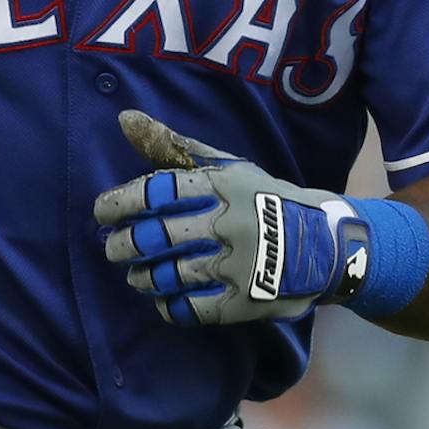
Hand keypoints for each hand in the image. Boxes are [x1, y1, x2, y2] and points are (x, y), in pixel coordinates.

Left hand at [93, 110, 371, 326]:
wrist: (327, 244)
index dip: (120, 202)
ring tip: (135, 274)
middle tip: (112, 249)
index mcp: (223, 185)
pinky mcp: (245, 302)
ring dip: (141, 277)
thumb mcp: (228, 168)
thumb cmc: (264, 200)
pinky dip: (168, 306)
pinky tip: (163, 299)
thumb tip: (123, 119)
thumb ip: (174, 148)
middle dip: (122, 245)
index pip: (157, 190)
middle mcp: (229, 223)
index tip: (101, 213)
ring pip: (168, 275)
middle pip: (155, 236)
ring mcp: (238, 265)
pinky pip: (191, 309)